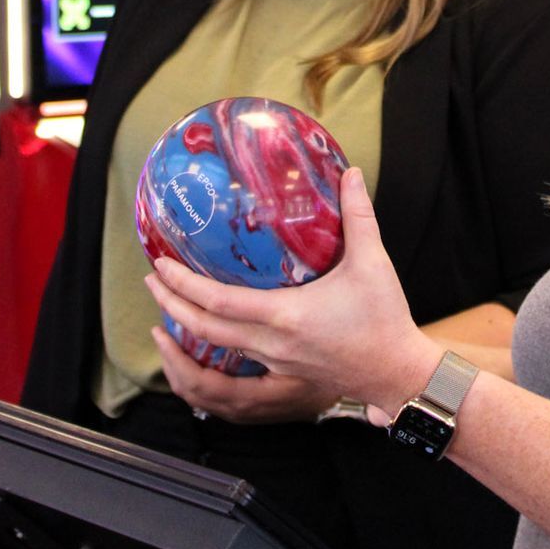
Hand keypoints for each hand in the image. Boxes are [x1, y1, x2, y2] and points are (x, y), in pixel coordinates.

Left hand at [145, 168, 439, 415]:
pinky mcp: (283, 375)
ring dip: (186, 329)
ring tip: (169, 309)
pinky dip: (211, 348)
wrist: (398, 373)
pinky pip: (234, 363)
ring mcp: (274, 364)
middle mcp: (271, 344)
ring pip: (216, 351)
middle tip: (151, 280)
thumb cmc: (384, 319)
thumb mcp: (372, 262)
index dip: (183, 285)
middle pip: (204, 329)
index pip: (218, 302)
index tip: (160, 265)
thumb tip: (350, 173)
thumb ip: (358, 216)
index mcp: (285, 316)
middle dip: (172, 304)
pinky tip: (208, 334)